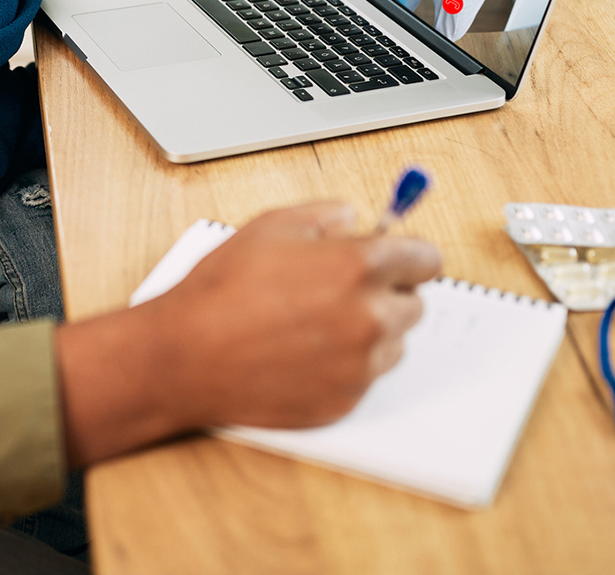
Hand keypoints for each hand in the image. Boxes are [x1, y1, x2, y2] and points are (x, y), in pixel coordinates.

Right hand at [53, 203, 440, 466]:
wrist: (187, 355)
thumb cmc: (222, 290)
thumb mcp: (270, 226)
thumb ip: (325, 215)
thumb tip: (353, 218)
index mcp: (359, 267)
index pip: (426, 259)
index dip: (410, 256)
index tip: (402, 259)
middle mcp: (370, 317)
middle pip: (415, 304)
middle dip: (387, 294)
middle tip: (342, 290)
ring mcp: (360, 364)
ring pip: (392, 343)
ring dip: (369, 332)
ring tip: (314, 323)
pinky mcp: (346, 399)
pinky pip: (365, 376)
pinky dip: (346, 364)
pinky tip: (303, 352)